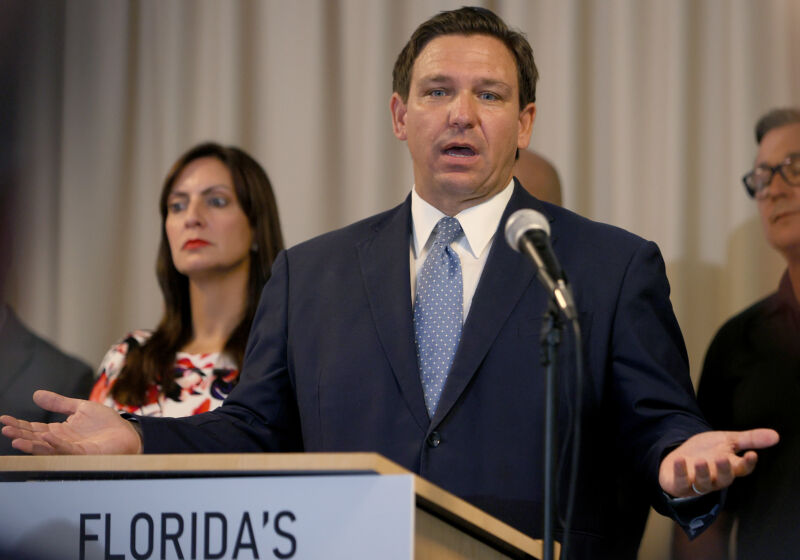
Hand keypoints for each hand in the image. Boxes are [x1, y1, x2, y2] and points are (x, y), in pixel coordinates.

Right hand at [0, 390, 142, 454]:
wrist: (127, 433)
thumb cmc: (105, 423)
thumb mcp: (80, 407)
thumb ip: (59, 403)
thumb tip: (36, 394)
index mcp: (60, 431)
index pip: (35, 428)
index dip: (20, 424)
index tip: (4, 419)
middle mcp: (62, 442)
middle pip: (36, 439)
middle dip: (20, 434)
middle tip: (5, 429)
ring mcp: (72, 449)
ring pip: (47, 448)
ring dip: (31, 444)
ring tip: (15, 439)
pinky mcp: (84, 454)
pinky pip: (67, 449)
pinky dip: (56, 444)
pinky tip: (46, 437)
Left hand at [659, 429, 778, 497]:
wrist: (678, 458)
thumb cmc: (706, 451)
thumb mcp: (727, 441)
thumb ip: (750, 439)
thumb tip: (776, 436)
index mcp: (728, 468)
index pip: (741, 469)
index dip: (747, 464)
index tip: (751, 454)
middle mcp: (715, 478)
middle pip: (724, 480)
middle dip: (724, 470)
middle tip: (723, 458)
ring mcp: (697, 483)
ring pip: (704, 484)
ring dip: (703, 473)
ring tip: (700, 461)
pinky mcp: (679, 484)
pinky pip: (680, 482)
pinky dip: (680, 472)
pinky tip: (679, 460)